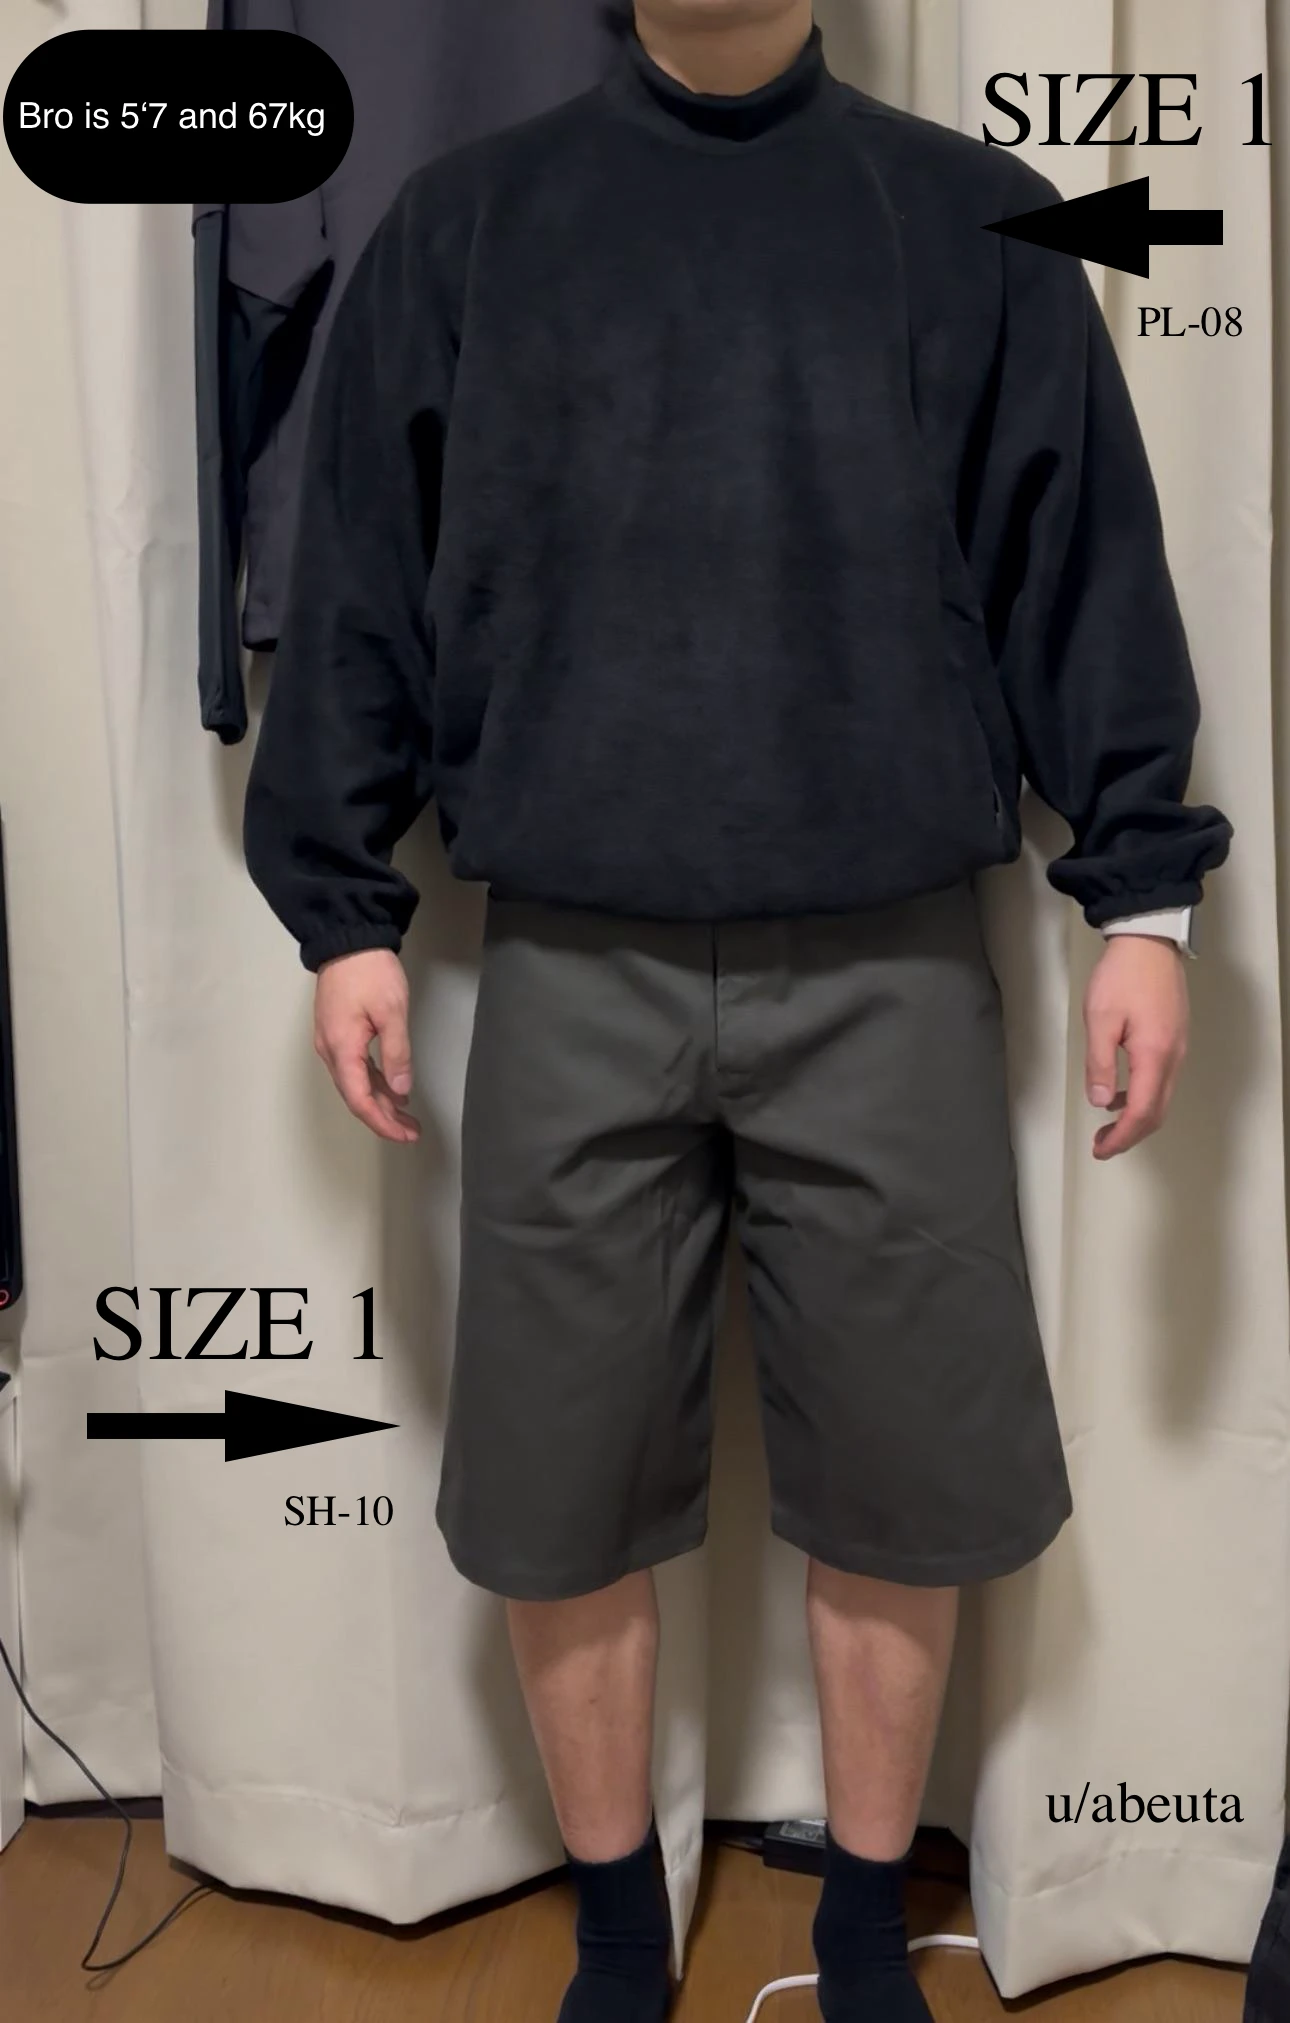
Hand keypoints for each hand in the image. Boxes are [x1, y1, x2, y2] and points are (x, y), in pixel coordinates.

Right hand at [313, 949, 419, 1143]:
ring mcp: (332, 1042)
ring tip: (407, 1116)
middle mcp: (331, 1051)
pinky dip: (375, 1082)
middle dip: (383, 1118)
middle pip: (356, 1096)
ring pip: (356, 1083)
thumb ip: (397, 1053)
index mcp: (341, 1049)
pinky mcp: (338, 1032)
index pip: (360, 1100)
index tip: (405, 1135)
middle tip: (412, 1131)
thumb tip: (400, 1091)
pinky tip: (393, 1089)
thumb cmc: (370, 971)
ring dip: (381, 1101)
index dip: (382, 1122)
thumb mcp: (392, 1011)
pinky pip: (355, 1067)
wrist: (348, 938)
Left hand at [1083, 935, 1188, 1159]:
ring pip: (1162, 1098)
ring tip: (1106, 1126)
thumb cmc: (1121, 977)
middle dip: (1130, 1134)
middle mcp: (1173, 1058)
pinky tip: (1120, 1093)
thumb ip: (1100, 1063)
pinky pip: (1163, 1081)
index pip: (1142, 1111)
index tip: (1100, 1150)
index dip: (1122, 1137)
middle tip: (1101, 1145)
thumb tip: (1102, 1102)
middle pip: (1157, 1112)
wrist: (1149, 942)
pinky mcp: (1175, 1039)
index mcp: (1154, 1055)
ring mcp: (1178, 1049)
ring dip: (1136, 1117)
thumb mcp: (1100, 1019)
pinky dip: (1143, 1097)